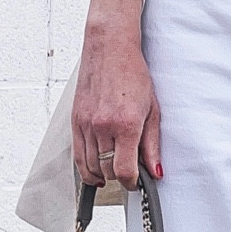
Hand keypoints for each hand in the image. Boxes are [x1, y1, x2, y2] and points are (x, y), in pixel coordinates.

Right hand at [70, 24, 161, 189]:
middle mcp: (102, 126)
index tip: (137, 182)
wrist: (109, 49)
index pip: (124, 171)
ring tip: (114, 171)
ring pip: (90, 167)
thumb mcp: (152, 109)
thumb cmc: (132, 74)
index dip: (132, 183)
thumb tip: (155, 171)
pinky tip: (95, 170)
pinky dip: (86, 167)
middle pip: (107, 171)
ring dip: (103, 174)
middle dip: (120, 176)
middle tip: (130, 171)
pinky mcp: (75, 121)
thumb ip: (152, 144)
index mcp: (125, 124)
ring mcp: (86, 124)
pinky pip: (77, 155)